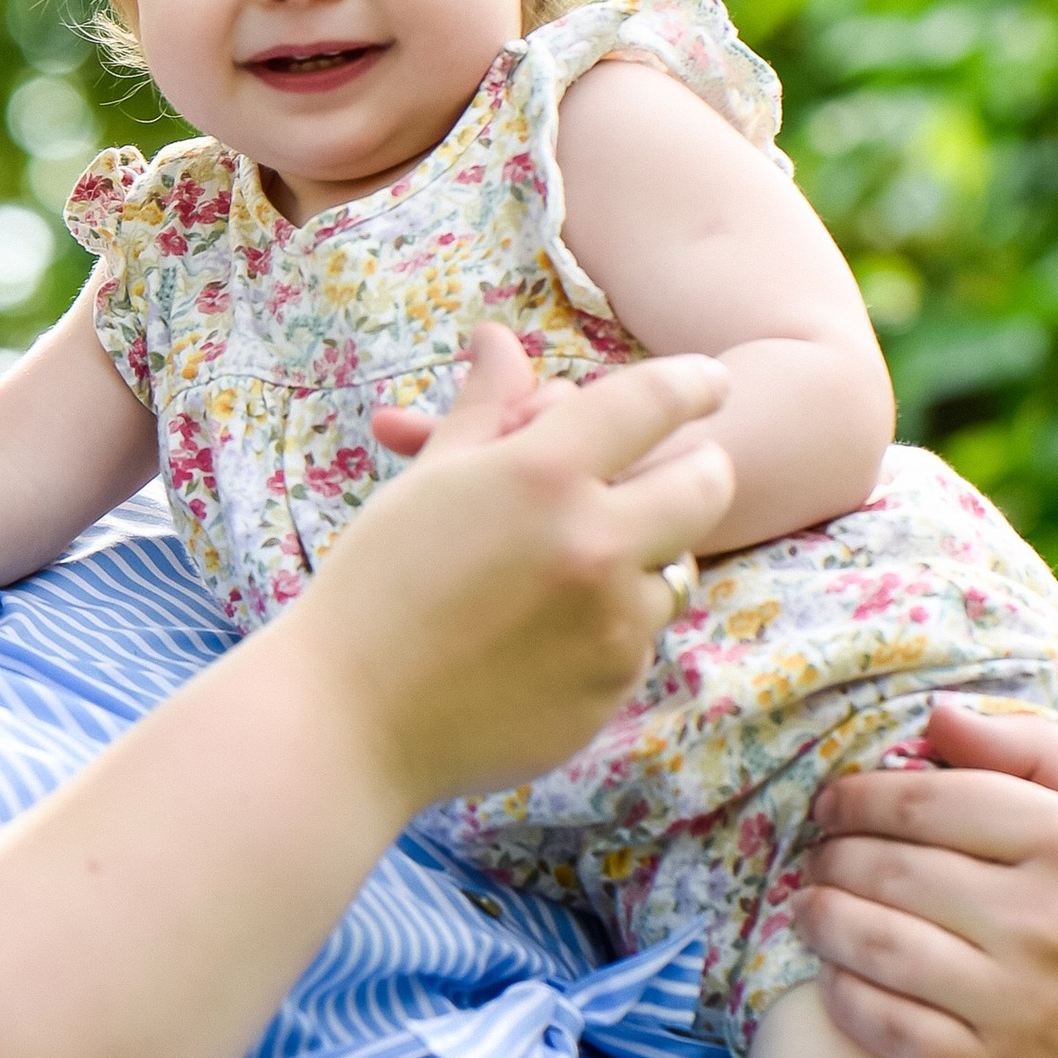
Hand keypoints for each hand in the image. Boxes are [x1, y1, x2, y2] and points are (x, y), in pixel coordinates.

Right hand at [293, 324, 732, 814]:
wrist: (350, 719)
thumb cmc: (374, 587)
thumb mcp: (428, 484)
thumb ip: (484, 409)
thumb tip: (500, 338)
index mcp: (541, 476)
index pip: (653, 402)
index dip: (692, 382)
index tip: (708, 381)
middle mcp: (593, 544)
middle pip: (707, 484)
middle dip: (700, 468)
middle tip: (680, 469)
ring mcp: (611, 624)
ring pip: (677, 569)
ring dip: (646, 558)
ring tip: (578, 564)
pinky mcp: (612, 687)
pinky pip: (640, 639)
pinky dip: (610, 627)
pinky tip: (544, 635)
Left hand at [799, 698, 1057, 1057]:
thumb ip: (1035, 750)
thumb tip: (935, 716)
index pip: (932, 800)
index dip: (863, 796)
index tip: (833, 801)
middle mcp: (1049, 922)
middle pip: (893, 869)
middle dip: (833, 854)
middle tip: (817, 853)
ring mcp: (1022, 1005)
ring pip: (876, 945)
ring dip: (822, 919)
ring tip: (809, 906)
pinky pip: (888, 1027)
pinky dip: (843, 994)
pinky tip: (834, 973)